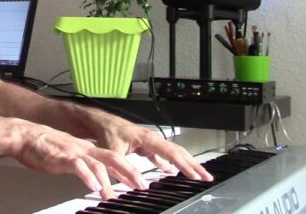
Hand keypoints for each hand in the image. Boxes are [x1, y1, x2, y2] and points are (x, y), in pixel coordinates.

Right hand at [14, 124, 148, 199]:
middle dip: (130, 172)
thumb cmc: (42, 146)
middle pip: (113, 158)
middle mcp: (84, 149)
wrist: (25, 135)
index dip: (129, 169)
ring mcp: (73, 152)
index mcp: (87, 149)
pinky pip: (77, 166)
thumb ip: (82, 163)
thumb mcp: (68, 154)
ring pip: (98, 164)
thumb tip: (93, 175)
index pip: (114, 158)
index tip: (141, 181)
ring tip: (113, 194)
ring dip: (108, 180)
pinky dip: (87, 177)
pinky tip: (93, 186)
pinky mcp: (61, 157)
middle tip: (142, 185)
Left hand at [96, 121, 213, 181]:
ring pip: (172, 153)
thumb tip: (134, 184)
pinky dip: (169, 163)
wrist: (99, 121)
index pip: (171, 153)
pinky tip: (171, 172)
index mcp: (148, 138)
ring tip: (197, 175)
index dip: (185, 165)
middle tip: (207, 177)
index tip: (196, 176)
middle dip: (193, 165)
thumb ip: (122, 168)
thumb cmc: (106, 131)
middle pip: (178, 152)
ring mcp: (149, 142)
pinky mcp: (144, 146)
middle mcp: (152, 139)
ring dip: (185, 164)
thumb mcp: (113, 151)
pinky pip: (162, 156)